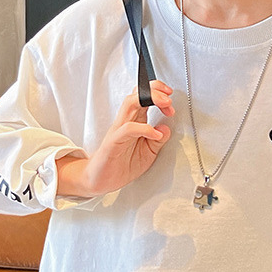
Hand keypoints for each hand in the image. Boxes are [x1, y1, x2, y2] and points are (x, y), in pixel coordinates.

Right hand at [56, 80, 173, 197]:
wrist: (100, 180)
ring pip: (130, 104)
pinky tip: (155, 135)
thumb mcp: (148, 154)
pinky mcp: (113, 142)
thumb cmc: (121, 165)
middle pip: (137, 95)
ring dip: (150, 100)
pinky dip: (144, 128)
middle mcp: (126, 122)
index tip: (171, 101)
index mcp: (134, 122)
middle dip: (155, 90)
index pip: (144, 97)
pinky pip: (127, 129)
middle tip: (169, 99)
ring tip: (166, 106)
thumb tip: (167, 128)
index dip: (159, 93)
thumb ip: (158, 141)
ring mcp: (118, 130)